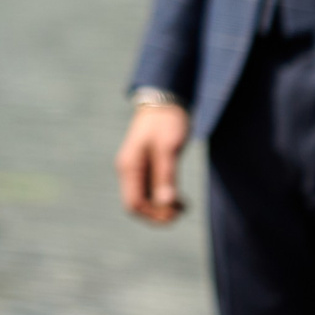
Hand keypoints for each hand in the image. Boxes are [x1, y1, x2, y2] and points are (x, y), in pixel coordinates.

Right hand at [116, 102, 191, 224]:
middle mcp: (130, 171)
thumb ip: (166, 176)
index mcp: (130, 167)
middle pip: (138, 206)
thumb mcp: (168, 149)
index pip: (134, 204)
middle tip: (183, 210)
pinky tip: (181, 199)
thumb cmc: (166, 122)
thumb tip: (166, 203)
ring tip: (184, 206)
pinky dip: (164, 199)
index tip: (176, 211)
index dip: (153, 214)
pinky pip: (152, 192)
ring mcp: (137, 170)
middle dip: (158, 214)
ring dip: (163, 208)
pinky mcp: (147, 167)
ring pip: (146, 201)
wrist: (165, 100)